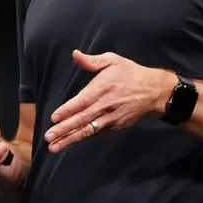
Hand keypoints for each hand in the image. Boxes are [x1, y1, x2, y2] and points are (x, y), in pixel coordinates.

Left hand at [44, 50, 174, 153]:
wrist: (154, 92)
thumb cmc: (130, 73)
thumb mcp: (113, 61)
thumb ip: (92, 61)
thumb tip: (75, 54)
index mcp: (102, 88)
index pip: (82, 102)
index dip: (67, 110)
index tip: (53, 118)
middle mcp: (105, 105)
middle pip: (82, 120)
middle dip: (64, 130)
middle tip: (48, 138)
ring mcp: (110, 119)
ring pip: (87, 130)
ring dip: (70, 139)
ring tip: (54, 147)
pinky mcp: (115, 127)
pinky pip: (96, 134)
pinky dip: (83, 139)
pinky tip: (70, 143)